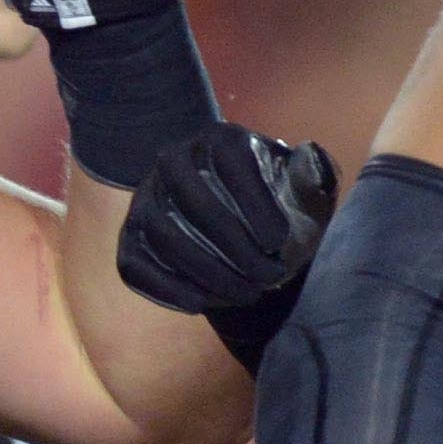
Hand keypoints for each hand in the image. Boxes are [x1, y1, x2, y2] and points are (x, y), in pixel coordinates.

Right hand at [119, 123, 338, 320]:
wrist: (232, 214)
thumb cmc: (276, 201)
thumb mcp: (302, 186)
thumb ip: (313, 174)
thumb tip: (310, 156)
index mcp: (220, 139)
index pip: (233, 168)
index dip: (257, 208)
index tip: (278, 244)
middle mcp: (174, 160)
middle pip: (198, 206)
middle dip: (238, 250)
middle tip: (270, 279)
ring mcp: (145, 198)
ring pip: (165, 236)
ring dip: (207, 273)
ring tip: (246, 295)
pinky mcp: (129, 236)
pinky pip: (135, 265)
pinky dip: (166, 288)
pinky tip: (201, 303)